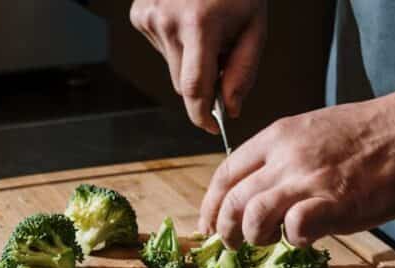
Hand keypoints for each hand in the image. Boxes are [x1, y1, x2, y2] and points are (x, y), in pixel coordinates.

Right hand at [130, 0, 266, 132]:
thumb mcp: (254, 27)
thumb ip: (244, 73)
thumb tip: (230, 109)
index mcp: (199, 25)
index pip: (193, 90)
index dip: (202, 115)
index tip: (211, 127)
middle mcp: (167, 21)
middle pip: (183, 84)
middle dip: (203, 84)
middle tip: (222, 58)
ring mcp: (149, 16)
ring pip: (172, 69)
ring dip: (190, 62)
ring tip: (205, 31)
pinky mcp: (139, 14)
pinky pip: (162, 50)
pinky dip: (177, 46)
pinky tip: (188, 22)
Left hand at [199, 70, 394, 246]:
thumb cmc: (372, 136)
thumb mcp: (316, 134)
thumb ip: (289, 161)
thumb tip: (272, 197)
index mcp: (278, 136)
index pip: (226, 174)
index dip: (212, 205)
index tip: (210, 225)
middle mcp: (285, 156)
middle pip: (232, 201)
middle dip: (227, 231)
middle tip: (235, 246)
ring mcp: (308, 179)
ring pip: (253, 218)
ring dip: (256, 239)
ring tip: (271, 242)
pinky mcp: (333, 203)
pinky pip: (294, 229)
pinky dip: (295, 240)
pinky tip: (308, 238)